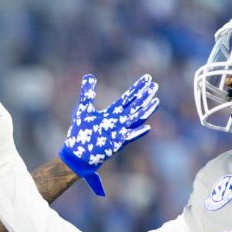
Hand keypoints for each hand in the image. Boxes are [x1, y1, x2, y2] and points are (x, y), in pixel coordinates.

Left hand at [58, 73, 158, 196]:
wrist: (76, 154)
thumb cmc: (80, 133)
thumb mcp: (83, 109)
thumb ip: (87, 93)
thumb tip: (89, 76)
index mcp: (112, 113)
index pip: (128, 98)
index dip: (137, 88)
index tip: (147, 78)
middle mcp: (118, 122)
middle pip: (135, 107)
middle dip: (145, 96)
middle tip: (155, 85)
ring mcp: (118, 132)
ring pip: (136, 120)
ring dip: (146, 111)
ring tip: (156, 100)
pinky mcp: (116, 144)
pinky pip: (129, 138)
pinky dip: (138, 133)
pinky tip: (147, 128)